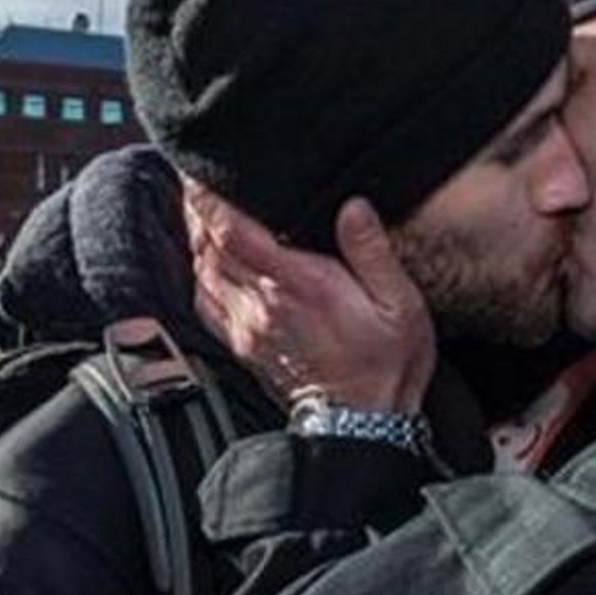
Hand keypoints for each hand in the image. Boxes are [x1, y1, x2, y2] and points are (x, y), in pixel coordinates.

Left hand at [186, 191, 434, 413]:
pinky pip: (204, 302)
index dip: (210, 198)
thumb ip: (372, 251)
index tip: (202, 172)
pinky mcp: (243, 345)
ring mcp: (247, 327)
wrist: (364, 423)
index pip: (233, 232)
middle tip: (199, 179)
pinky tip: (206, 259)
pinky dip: (198, 272)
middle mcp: (262, 304)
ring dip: (196, 237)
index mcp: (297, 286)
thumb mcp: (398, 303)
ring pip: (201, 271)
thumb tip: (353, 206)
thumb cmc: (386, 363)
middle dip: (198, 208)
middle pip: (208, 245)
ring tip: (201, 209)